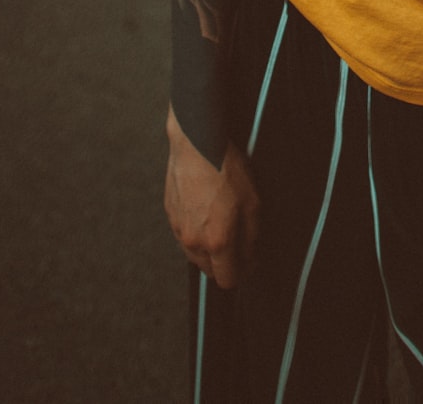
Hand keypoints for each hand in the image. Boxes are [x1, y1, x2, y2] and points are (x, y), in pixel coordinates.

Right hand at [164, 106, 259, 289]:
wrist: (197, 143)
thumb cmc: (226, 168)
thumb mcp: (253, 203)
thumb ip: (251, 238)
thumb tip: (250, 256)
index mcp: (217, 241)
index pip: (227, 279)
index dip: (242, 274)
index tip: (250, 262)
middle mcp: (194, 240)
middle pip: (209, 270)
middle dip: (225, 261)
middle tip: (239, 239)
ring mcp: (178, 228)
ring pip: (195, 252)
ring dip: (209, 246)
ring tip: (222, 220)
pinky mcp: (170, 213)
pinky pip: (184, 232)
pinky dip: (196, 228)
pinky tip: (206, 208)